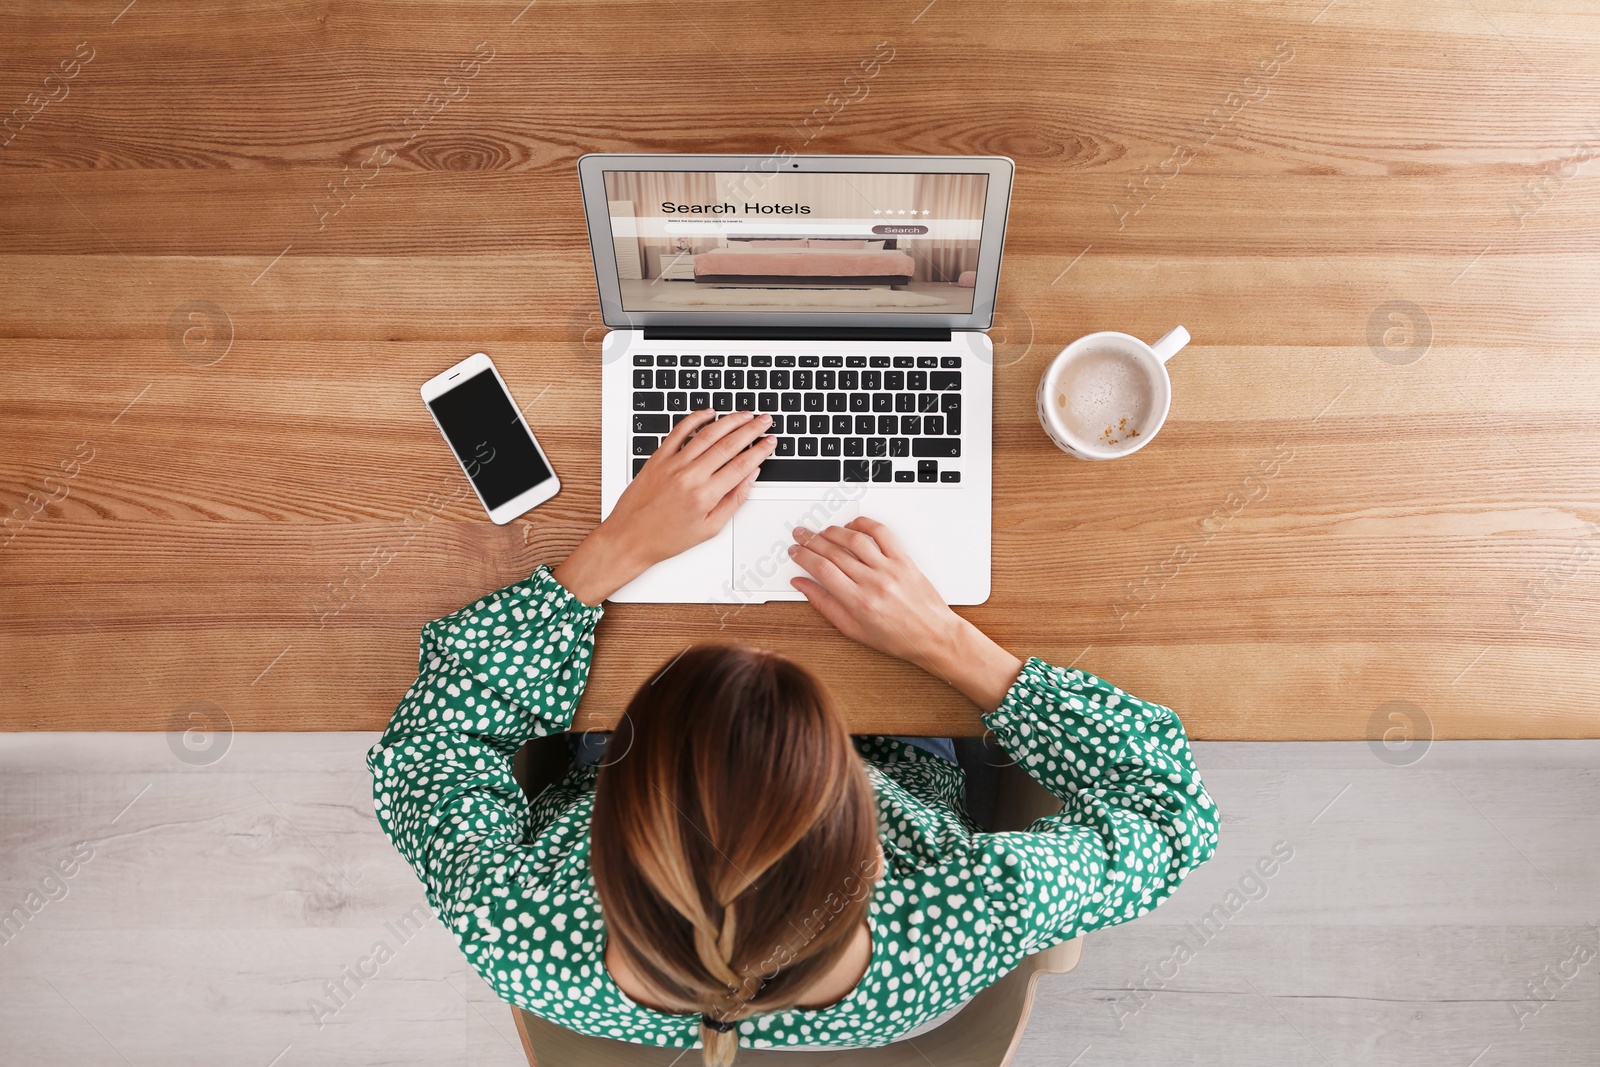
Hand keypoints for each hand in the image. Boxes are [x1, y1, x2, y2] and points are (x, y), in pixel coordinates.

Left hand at [555, 409, 774, 604]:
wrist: (629, 538)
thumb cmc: (666, 538)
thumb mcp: (709, 528)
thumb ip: (733, 501)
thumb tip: (750, 477)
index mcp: (705, 496)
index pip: (741, 465)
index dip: (760, 450)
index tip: (770, 442)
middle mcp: (690, 476)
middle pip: (728, 444)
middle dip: (751, 429)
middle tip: (764, 420)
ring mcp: (672, 464)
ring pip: (707, 434)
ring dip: (730, 420)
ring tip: (745, 414)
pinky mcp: (658, 458)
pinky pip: (679, 431)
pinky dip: (695, 418)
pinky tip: (708, 412)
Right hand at [786, 517, 1023, 710]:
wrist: (933, 635)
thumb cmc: (897, 637)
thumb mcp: (853, 630)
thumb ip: (824, 604)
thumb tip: (802, 586)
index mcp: (858, 602)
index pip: (821, 569)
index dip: (803, 556)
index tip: (795, 552)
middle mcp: (873, 582)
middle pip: (833, 551)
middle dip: (811, 540)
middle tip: (800, 536)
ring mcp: (890, 568)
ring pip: (854, 539)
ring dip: (833, 530)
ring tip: (821, 531)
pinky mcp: (904, 560)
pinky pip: (882, 533)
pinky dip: (864, 523)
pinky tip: (852, 526)